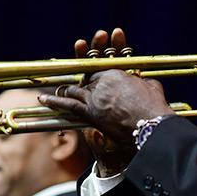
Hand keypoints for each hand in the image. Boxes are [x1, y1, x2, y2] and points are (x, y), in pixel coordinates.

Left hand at [40, 29, 174, 175]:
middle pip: (86, 80)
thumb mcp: (150, 86)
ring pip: (74, 90)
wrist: (150, 125)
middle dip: (84, 83)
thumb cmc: (154, 107)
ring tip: (59, 90)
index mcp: (115, 73)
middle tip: (81, 85)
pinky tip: (42, 99)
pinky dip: (54, 101)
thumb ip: (141, 81)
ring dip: (66, 90)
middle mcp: (101, 82)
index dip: (98, 75)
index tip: (98, 80)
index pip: (100, 70)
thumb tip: (141, 81)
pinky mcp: (89, 113)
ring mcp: (94, 97)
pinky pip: (67, 105)